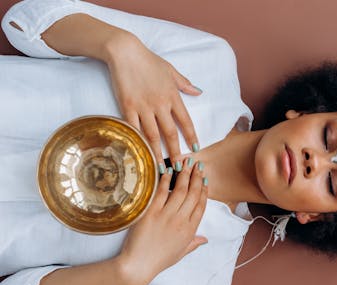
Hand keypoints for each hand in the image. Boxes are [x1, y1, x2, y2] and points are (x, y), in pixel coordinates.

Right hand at [106, 34, 201, 169]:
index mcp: (172, 96)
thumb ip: (184, 84)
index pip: (185, 121)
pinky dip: (138, 141)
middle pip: (170, 133)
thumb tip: (198, 92)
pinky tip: (140, 153)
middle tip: (179, 167)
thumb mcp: (171, 70)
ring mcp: (143, 107)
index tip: (196, 148)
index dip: (191, 136)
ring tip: (160, 167)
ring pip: (153, 135)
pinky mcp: (127, 107)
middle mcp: (160, 104)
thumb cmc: (149, 60)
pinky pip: (134, 128)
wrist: (125, 52)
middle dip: (176, 152)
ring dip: (158, 152)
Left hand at [117, 158, 207, 284]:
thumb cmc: (158, 260)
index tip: (205, 180)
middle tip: (198, 165)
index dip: (204, 190)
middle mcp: (181, 221)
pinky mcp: (151, 213)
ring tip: (187, 162)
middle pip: (192, 194)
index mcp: (190, 231)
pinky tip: (168, 171)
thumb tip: (205, 239)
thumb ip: (194, 243)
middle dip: (197, 177)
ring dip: (185, 174)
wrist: (138, 266)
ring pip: (180, 191)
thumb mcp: (181, 253)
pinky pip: (160, 193)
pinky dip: (165, 181)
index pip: (201, 205)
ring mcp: (166, 216)